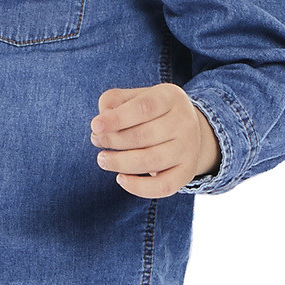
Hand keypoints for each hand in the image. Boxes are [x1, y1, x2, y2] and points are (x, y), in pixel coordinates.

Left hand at [90, 84, 219, 196]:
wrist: (186, 130)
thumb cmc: (151, 112)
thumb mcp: (134, 97)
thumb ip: (113, 101)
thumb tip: (102, 120)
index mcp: (171, 97)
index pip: (144, 107)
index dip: (117, 118)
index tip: (95, 126)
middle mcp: (185, 122)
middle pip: (144, 135)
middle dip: (113, 140)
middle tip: (96, 140)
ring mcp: (189, 148)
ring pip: (152, 161)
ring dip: (120, 162)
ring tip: (102, 159)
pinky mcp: (187, 171)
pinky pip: (163, 186)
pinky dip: (139, 187)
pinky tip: (121, 179)